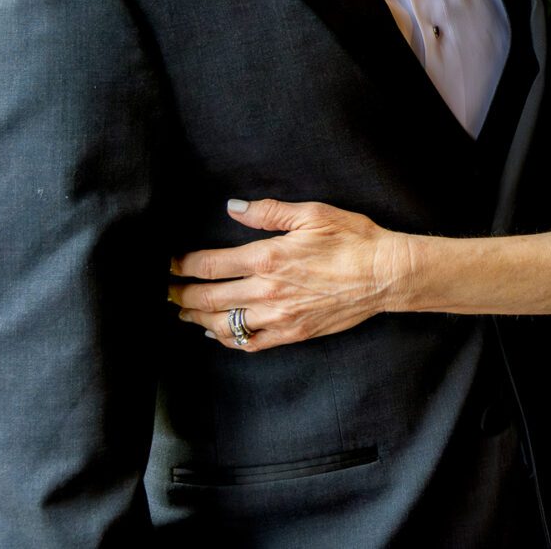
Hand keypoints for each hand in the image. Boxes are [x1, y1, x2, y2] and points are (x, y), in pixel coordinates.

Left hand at [168, 199, 411, 351]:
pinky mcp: (292, 333)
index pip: (209, 265)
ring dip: (197, 319)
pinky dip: (227, 339)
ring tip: (184, 312)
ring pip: (222, 325)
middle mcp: (266, 291)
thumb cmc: (353, 239)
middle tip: (165, 292)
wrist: (385, 274)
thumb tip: (233, 207)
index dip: (182, 266)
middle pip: (207, 298)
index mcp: (267, 258)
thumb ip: (269, 212)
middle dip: (180, 295)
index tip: (169, 265)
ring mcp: (278, 316)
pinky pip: (249, 343)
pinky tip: (218, 332)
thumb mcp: (313, 214)